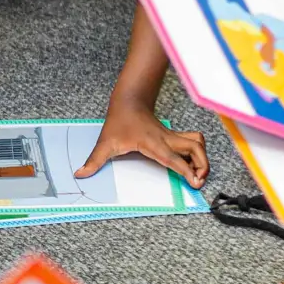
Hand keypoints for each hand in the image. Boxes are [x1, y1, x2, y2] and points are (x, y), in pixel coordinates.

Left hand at [80, 101, 206, 184]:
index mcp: (153, 143)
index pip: (174, 158)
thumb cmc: (119, 121)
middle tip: (199, 180)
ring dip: (202, 157)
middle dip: (202, 165)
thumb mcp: (104, 142)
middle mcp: (167, 139)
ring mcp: (172, 136)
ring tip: (198, 173)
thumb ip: (94, 161)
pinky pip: (193, 141)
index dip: (186, 170)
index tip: (195, 183)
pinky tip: (190, 163)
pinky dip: (197, 152)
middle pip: (195, 148)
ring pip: (197, 142)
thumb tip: (80, 174)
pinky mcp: (173, 135)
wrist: (128, 101)